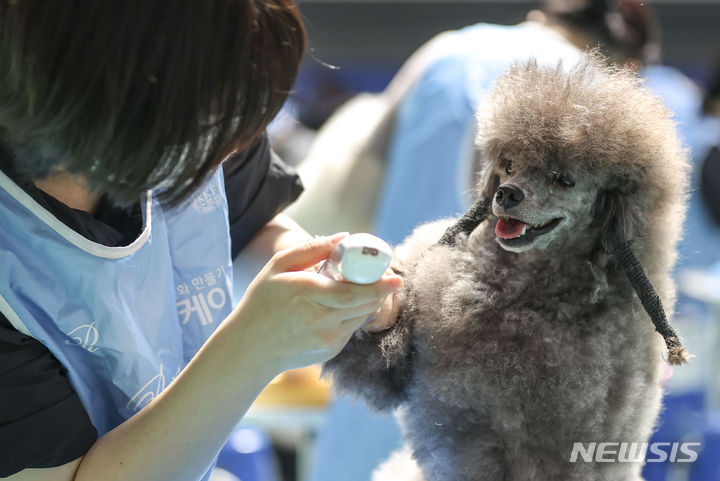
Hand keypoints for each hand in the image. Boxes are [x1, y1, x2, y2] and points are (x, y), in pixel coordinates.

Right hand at [230, 233, 402, 373]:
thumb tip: (343, 237)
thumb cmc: (262, 301)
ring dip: (367, 300)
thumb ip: (312, 249)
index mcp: (308, 295)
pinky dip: (352, 314)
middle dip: (379, 290)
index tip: (396, 277)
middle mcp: (321, 321)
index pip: (353, 293)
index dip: (379, 286)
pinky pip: (351, 327)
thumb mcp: (279, 266)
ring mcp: (327, 339)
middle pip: (364, 304)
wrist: (250, 348)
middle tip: (387, 276)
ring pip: (361, 316)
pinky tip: (336, 307)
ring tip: (357, 287)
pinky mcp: (331, 351)